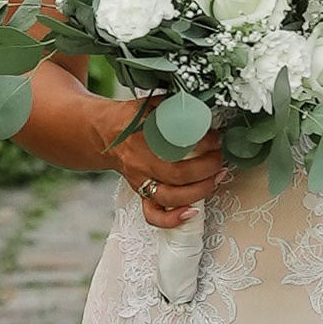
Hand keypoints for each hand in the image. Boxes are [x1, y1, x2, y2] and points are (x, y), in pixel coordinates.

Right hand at [108, 111, 226, 228]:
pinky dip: (172, 219)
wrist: (103, 132)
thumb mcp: (150, 104)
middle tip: (219, 158)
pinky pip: (153, 215)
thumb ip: (173, 106)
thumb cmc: (131, 118)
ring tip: (217, 178)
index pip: (176, 146)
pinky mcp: (141, 193)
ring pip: (170, 197)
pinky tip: (192, 213)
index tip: (215, 137)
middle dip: (207, 168)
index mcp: (142, 139)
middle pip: (178, 175)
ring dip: (199, 191)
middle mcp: (140, 164)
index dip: (202, 144)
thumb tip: (201, 106)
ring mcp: (140, 181)